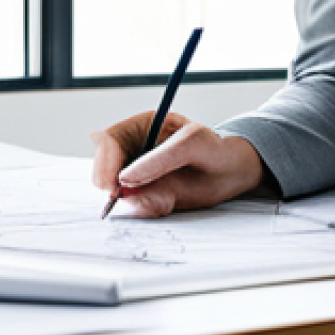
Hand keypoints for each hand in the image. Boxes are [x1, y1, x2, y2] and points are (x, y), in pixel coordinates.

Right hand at [91, 112, 263, 217]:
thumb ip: (159, 161)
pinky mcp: (145, 194)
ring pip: (114, 189)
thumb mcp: (192, 145)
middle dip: (108, 183)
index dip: (106, 161)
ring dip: (128, 199)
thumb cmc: (215, 149)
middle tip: (119, 199)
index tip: (114, 184)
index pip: (109, 140)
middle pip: (103, 166)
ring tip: (161, 197)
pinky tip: (166, 202)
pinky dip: (143, 208)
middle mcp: (134, 149)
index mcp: (143, 126)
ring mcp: (137, 172)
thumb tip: (125, 181)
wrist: (231, 172)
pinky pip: (132, 205)